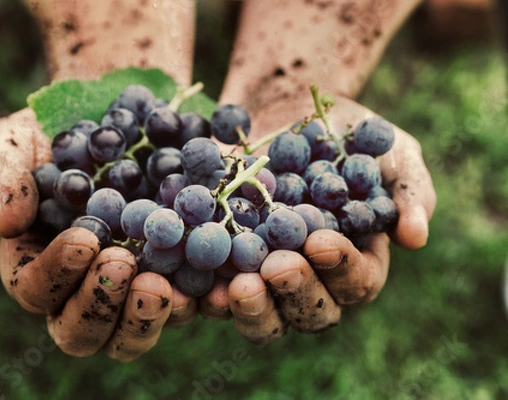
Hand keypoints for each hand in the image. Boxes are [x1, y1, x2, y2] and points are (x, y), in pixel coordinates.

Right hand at [0, 0, 198, 360]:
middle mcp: (84, 287)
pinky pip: (187, 308)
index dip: (56, 273)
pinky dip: (199, 305)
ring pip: (131, 335)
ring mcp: (132, 288)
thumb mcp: (19, 137)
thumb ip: (3, 174)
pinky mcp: (177, 278)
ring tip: (162, 285)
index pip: (35, 289)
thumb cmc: (62, 129)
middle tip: (122, 264)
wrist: (125, 116)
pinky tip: (214, 286)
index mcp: (40, 264)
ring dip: (145, 318)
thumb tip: (7, 224)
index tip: (85, 239)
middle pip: (82, 332)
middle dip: (99, 305)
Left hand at [215, 95, 435, 342]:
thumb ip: (409, 190)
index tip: (322, 241)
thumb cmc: (346, 133)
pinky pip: (213, 288)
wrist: (286, 108)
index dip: (342, 268)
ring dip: (250, 307)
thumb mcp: (389, 151)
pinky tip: (193, 282)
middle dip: (295, 292)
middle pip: (309, 311)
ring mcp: (265, 273)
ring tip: (236, 287)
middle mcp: (311, 278)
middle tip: (278, 267)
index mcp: (356, 260)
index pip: (357, 282)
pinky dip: (202, 293)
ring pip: (262, 312)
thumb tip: (416, 237)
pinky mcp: (224, 260)